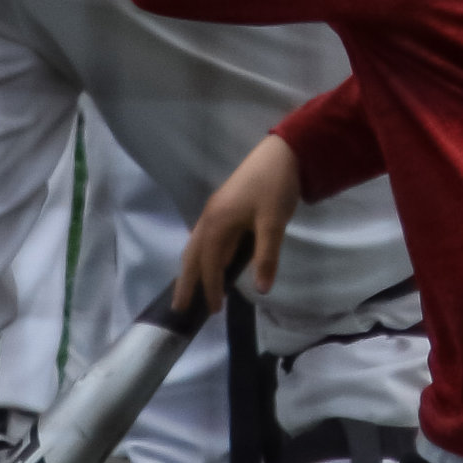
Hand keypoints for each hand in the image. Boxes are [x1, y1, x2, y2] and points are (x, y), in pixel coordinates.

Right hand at [178, 134, 301, 309]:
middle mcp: (210, 217)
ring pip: (197, 245)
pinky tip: (213, 262)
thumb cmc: (275, 185)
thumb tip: (261, 290)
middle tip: (180, 307)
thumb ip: (266, 257)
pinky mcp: (224, 206)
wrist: (283, 151)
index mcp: (217, 222)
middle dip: (186, 281)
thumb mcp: (273, 222)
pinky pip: (207, 237)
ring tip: (191, 289)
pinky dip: (205, 255)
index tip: (214, 311)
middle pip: (192, 255)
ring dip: (193, 268)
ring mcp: (216, 210)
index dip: (211, 288)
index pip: (209, 264)